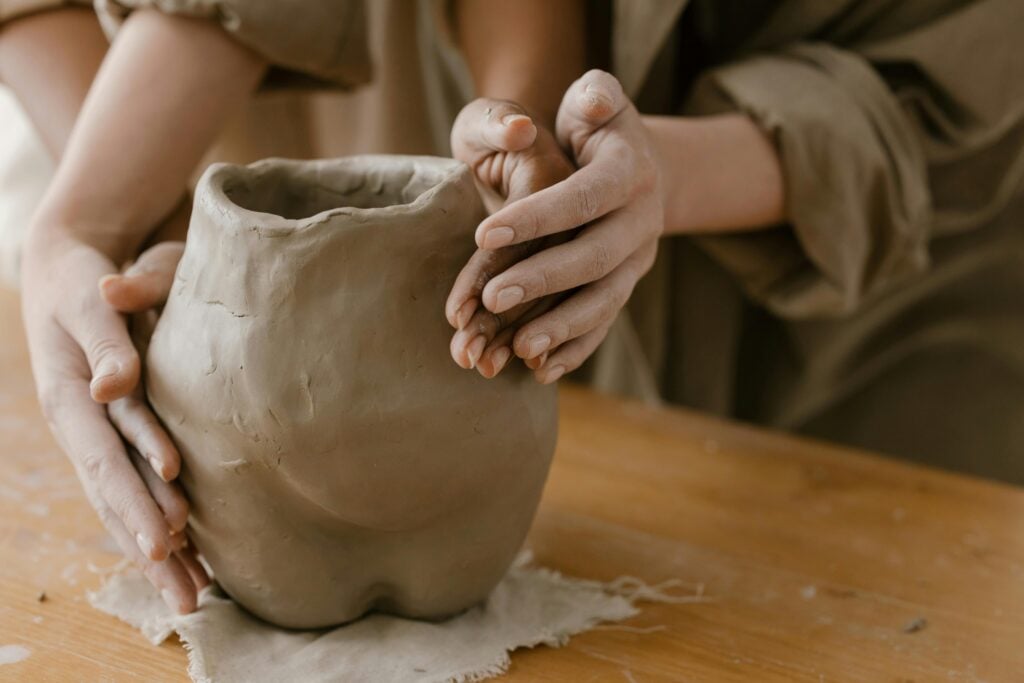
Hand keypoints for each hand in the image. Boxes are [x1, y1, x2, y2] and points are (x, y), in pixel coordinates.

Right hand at [21, 228, 203, 613]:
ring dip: (158, 551)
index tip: (166, 543)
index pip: (105, 461)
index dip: (134, 503)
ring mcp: (96, 435)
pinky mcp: (115, 435)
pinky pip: (136, 488)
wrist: (69, 272)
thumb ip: (108, 340)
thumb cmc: (84, 281)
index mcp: (69, 399)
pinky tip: (187, 556)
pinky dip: (158, 523)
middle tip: (186, 596)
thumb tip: (115, 388)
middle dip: (151, 549)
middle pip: (116, 498)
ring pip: (126, 503)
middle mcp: (81, 427)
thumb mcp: (91, 301)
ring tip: (192, 595)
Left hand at [462, 70, 662, 382]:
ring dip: (560, 328)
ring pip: (603, 302)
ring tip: (516, 348)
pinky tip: (539, 371)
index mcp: (631, 172)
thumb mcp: (595, 99)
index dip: (538, 216)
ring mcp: (636, 261)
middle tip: (492, 299)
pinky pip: (603, 326)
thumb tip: (592, 101)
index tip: (484, 232)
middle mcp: (641, 222)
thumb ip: (593, 94)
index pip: (584, 197)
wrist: (636, 166)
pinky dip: (574, 351)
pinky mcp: (623, 288)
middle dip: (543, 280)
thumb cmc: (596, 128)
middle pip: (594, 258)